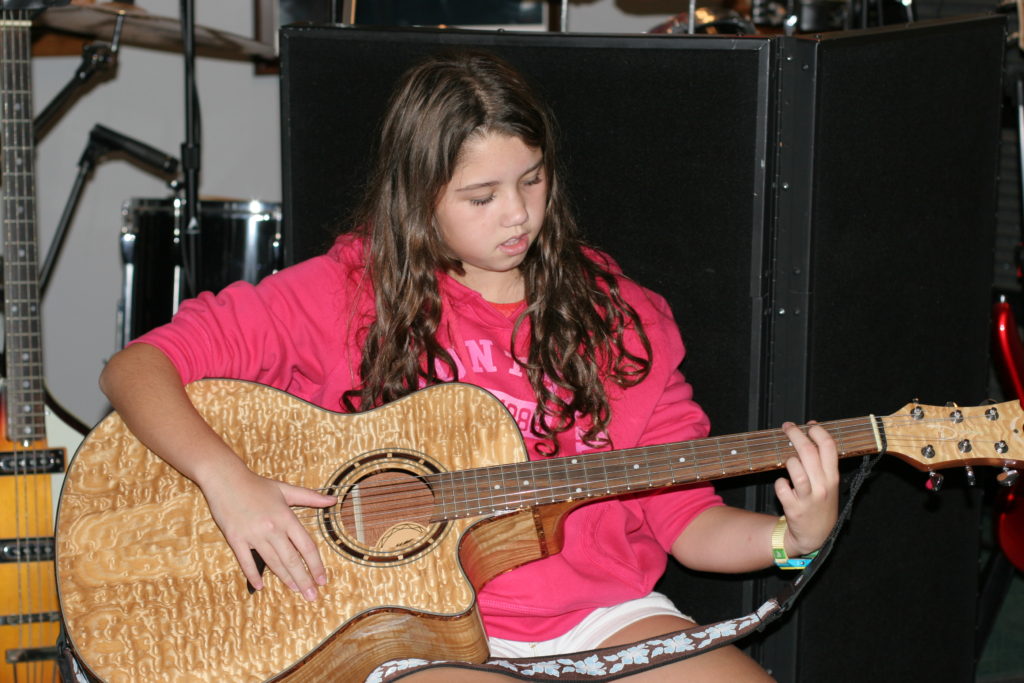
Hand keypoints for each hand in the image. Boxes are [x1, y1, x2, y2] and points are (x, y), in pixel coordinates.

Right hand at [201, 468, 336, 600]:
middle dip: (303, 579)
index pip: (306, 546)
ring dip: (285, 579)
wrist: (225, 479)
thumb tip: (333, 500)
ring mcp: (253, 535)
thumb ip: (310, 497)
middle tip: (312, 596)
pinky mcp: (235, 539)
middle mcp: (272, 529)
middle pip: (292, 559)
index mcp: (286, 517)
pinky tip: (260, 586)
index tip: (322, 580)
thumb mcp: (286, 489)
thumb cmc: (257, 484)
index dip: (316, 565)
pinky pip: (246, 561)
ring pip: (272, 562)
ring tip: (296, 591)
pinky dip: (253, 574)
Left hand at [775, 421, 839, 556]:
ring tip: (789, 462)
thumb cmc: (820, 505)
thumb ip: (824, 462)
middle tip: (787, 427)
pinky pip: (781, 487)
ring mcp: (808, 498)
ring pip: (796, 469)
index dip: (818, 432)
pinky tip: (783, 485)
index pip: (829, 447)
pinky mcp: (793, 508)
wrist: (814, 536)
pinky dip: (779, 483)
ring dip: (789, 461)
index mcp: (833, 478)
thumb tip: (814, 432)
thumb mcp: (830, 484)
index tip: (808, 425)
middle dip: (796, 435)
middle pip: (809, 453)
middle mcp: (822, 487)